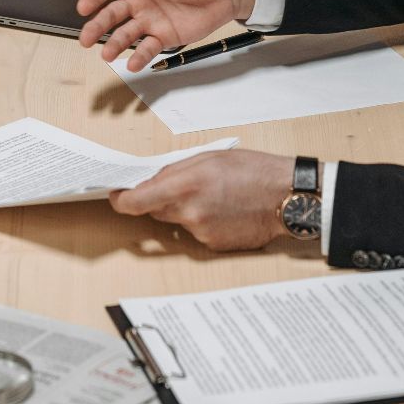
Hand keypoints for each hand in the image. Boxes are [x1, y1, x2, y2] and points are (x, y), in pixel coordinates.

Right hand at [76, 0, 256, 70]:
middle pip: (112, 14)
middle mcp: (139, 0)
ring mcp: (150, 19)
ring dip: (114, 43)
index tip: (83, 7)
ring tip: (106, 54)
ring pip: (126, 33)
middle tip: (85, 38)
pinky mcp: (164, 35)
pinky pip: (148, 47)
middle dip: (97, 25)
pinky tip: (132, 65)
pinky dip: (140, 57)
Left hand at [109, 149, 296, 251]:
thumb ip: (176, 170)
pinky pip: (196, 233)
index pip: (135, 202)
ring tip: (215, 196)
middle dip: (161, 200)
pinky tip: (225, 211)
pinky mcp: (213, 245)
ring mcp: (200, 232)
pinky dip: (204, 223)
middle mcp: (189, 211)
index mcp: (184, 184)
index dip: (120, 201)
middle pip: (155, 210)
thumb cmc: (254, 170)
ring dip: (186, 211)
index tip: (116, 196)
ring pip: (178, 222)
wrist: (287, 196)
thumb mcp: (210, 157)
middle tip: (183, 187)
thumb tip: (152, 180)